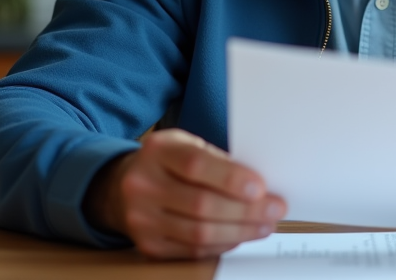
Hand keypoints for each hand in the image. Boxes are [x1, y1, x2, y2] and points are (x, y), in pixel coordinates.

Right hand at [84, 128, 286, 258]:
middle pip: (200, 204)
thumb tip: (259, 184)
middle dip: (245, 210)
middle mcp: (143, 184)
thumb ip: (216, 160)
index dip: (230, 178)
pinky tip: (240, 236)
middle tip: (274, 209)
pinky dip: (221, 245)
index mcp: (157, 151)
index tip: (261, 188)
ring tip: (264, 226)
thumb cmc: (167, 163)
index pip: (195, 165)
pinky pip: (192, 250)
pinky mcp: (147, 244)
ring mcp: (141, 218)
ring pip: (198, 233)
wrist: (120, 187)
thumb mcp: (186, 145)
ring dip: (239, 231)